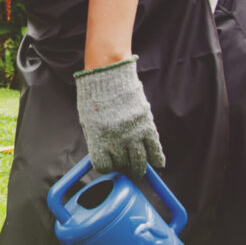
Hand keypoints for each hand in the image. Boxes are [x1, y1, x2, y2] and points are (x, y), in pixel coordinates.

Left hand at [74, 55, 164, 179]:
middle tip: (126, 165)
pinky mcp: (147, 125)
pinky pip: (155, 148)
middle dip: (123, 166)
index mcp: (98, 139)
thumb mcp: (87, 120)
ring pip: (140, 161)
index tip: (108, 164)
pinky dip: (158, 158)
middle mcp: (116, 140)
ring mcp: (133, 134)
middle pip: (122, 164)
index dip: (106, 166)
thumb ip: (95, 139)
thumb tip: (104, 154)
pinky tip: (158, 163)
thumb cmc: (94, 96)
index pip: (103, 165)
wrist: (108, 75)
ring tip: (140, 170)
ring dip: (140, 168)